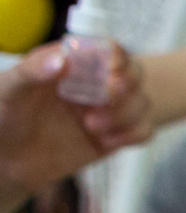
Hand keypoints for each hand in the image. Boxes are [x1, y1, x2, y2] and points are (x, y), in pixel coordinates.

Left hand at [0, 40, 144, 189]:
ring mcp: (107, 110)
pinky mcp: (115, 135)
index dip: (116, 55)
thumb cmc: (5, 120)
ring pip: (142, 102)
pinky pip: (144, 130)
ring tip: (92, 126)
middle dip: (127, 85)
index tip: (111, 67)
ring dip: (124, 114)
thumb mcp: (8, 90)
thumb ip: (32, 71)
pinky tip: (105, 141)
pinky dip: (131, 135)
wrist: (8, 163)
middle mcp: (93, 84)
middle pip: (133, 73)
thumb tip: (62, 59)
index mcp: (70, 64)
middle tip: (109, 94)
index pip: (105, 48)